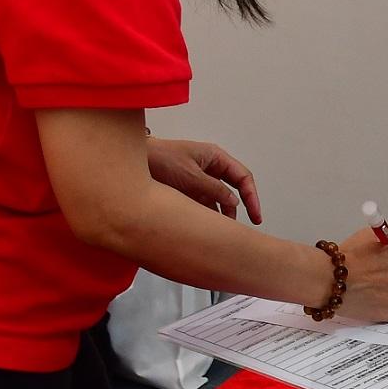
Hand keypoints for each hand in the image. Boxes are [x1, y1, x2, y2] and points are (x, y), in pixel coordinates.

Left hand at [148, 137, 262, 221]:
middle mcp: (210, 168)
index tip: (255, 214)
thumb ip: (214, 190)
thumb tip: (233, 202)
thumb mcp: (190, 176)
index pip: (242, 177)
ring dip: (222, 215)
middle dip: (239, 209)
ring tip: (223, 230)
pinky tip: (208, 227)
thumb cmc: (158, 158)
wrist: (132, 161)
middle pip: (233, 191)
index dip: (252, 196)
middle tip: (246, 227)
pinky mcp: (188, 191)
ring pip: (219, 201)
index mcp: (215, 158)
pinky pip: (204, 205)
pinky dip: (207, 216)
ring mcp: (199, 180)